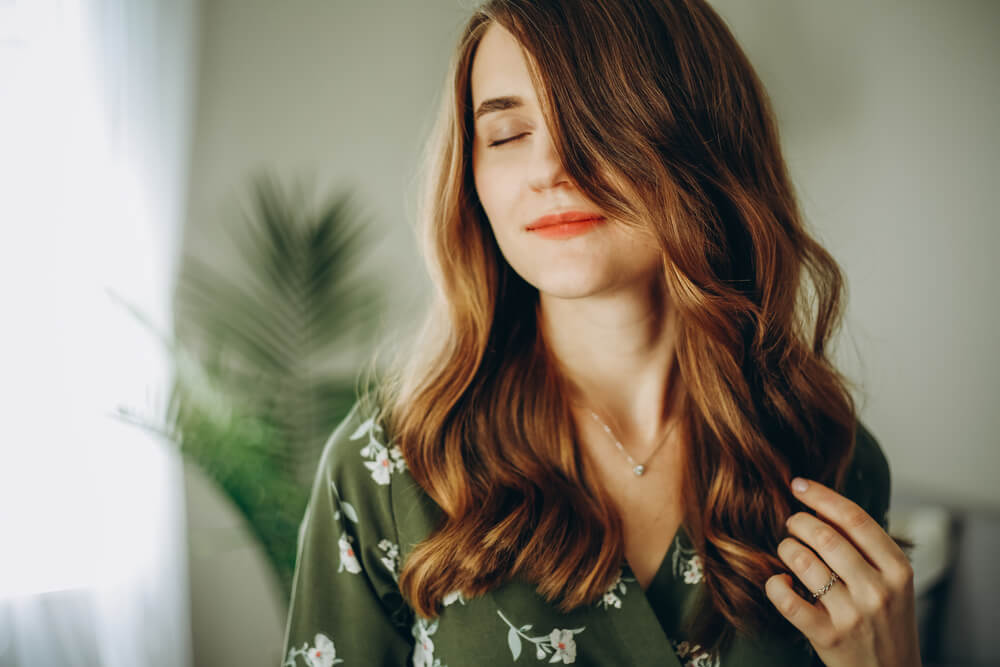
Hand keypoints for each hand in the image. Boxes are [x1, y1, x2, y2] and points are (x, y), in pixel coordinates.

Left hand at [763, 477, 921, 666]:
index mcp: (898, 569)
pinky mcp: (828, 637)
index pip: (855, 518)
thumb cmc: (886, 619)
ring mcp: (854, 615)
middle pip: (825, 536)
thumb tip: (820, 504)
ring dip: (786, 549)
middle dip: (798, 522)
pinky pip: (788, 600)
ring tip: (788, 550)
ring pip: (803, 562)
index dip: (821, 495)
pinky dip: (775, 585)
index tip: (797, 484)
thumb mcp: (893, 581)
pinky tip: (779, 581)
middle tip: (792, 524)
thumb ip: (865, 546)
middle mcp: (879, 590)